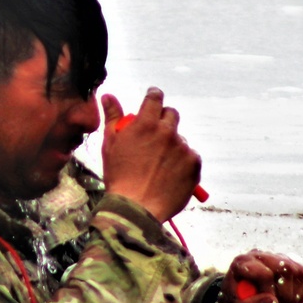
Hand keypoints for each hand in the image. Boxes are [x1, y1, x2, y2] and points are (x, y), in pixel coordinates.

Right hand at [101, 87, 201, 221]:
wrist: (136, 207)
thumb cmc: (119, 176)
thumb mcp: (110, 144)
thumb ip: (112, 117)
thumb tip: (108, 96)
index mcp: (145, 124)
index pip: (155, 97)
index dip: (153, 97)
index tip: (152, 100)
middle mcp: (167, 131)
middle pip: (171, 114)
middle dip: (163, 120)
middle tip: (154, 136)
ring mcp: (182, 147)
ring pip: (179, 138)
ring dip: (171, 145)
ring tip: (158, 165)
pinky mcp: (194, 163)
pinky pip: (190, 156)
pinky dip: (182, 162)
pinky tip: (168, 174)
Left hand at [221, 249, 302, 302]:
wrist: (239, 298)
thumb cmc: (236, 302)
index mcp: (242, 263)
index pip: (265, 273)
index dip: (270, 292)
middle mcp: (260, 256)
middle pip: (285, 268)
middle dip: (286, 293)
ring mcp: (276, 257)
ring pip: (297, 272)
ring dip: (294, 294)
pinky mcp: (290, 264)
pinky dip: (302, 292)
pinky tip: (290, 300)